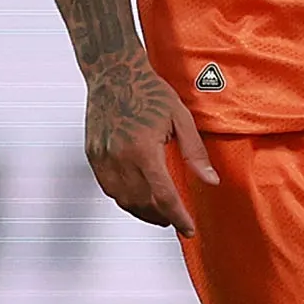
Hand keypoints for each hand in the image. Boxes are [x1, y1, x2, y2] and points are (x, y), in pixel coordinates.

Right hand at [85, 62, 220, 236]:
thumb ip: (195, 153)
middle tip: (176, 220)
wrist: (113, 73)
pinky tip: (138, 195)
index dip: (178, 218)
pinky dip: (125, 198)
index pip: (163, 196)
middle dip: (162, 217)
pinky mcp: (93, 155)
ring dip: (143, 212)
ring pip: (123, 200)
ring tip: (159, 212)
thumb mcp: (181, 118)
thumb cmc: (149, 91)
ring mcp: (102, 158)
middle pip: (143, 203)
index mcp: (143, 149)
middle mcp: (120, 157)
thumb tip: (211, 180)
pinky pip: (109, 188)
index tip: (188, 230)